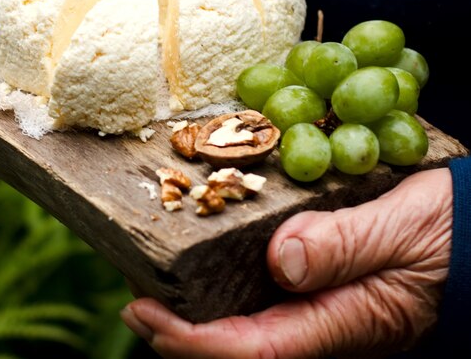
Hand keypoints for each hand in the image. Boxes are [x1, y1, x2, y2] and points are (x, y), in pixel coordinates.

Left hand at [121, 167, 451, 358]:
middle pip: (236, 347)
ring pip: (245, 329)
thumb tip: (282, 260)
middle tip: (133, 294)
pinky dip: (222, 287)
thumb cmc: (449, 231)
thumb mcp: (405, 228)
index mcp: (342, 321)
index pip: (251, 351)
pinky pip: (264, 303)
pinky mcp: (323, 288)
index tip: (142, 313)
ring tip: (152, 280)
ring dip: (194, 311)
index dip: (190, 341)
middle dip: (177, 333)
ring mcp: (322, 310)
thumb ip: (347, 245)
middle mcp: (324, 323)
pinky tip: (203, 265)